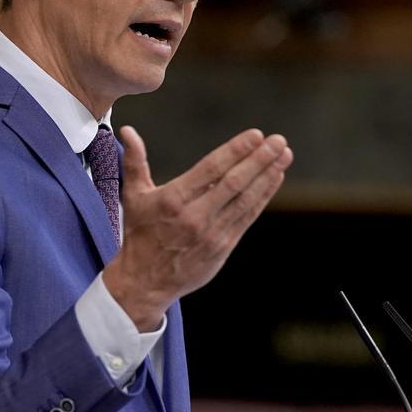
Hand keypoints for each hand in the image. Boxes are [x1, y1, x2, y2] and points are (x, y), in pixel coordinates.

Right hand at [101, 126, 292, 330]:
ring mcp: (212, 233)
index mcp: (173, 199)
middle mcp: (195, 216)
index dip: (236, 150)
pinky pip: (248, 217)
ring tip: (284, 155)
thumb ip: (135, 161)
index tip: (256, 135)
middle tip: (278, 141)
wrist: (145, 281)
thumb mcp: (134, 197)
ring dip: (268, 175)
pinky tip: (274, 178)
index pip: (211, 169)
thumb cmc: (140, 234)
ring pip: (245, 199)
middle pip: (234, 183)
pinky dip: (263, 196)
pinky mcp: (223, 246)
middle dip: (260, 160)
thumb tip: (127, 130)